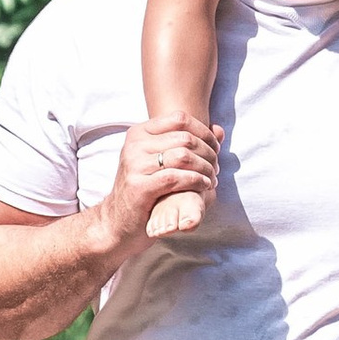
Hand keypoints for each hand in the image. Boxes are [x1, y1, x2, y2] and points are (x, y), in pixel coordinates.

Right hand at [104, 112, 222, 245]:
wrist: (117, 220)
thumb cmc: (145, 188)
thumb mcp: (161, 161)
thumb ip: (189, 144)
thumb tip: (220, 130)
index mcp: (139, 133)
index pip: (180, 119)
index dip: (204, 132)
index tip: (215, 148)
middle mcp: (135, 145)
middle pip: (185, 138)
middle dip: (208, 153)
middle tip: (216, 167)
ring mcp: (135, 165)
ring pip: (183, 156)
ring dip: (205, 168)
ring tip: (211, 178)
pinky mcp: (139, 187)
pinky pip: (176, 178)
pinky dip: (196, 181)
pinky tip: (204, 186)